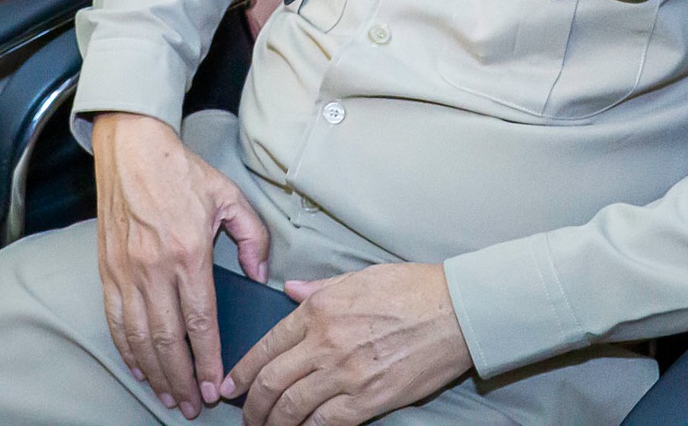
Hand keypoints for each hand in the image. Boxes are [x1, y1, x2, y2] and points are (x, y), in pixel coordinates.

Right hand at [93, 112, 270, 418]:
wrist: (131, 148)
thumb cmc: (181, 171)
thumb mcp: (230, 196)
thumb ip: (253, 237)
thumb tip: (260, 273)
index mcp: (188, 252)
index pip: (200, 321)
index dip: (208, 360)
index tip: (216, 386)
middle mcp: (154, 267)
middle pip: (167, 340)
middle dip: (182, 379)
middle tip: (193, 405)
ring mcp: (126, 270)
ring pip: (139, 336)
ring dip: (155, 372)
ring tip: (170, 395)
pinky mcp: (107, 268)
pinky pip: (115, 319)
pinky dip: (126, 349)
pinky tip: (139, 367)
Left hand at [225, 264, 473, 425]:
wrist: (456, 311)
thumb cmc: (412, 289)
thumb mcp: (357, 277)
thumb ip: (318, 288)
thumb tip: (289, 290)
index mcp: (319, 309)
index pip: (267, 345)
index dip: (243, 371)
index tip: (231, 386)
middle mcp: (325, 341)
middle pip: (272, 381)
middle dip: (252, 405)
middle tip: (245, 416)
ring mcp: (346, 373)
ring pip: (292, 407)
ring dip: (273, 423)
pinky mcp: (369, 399)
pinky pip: (326, 423)